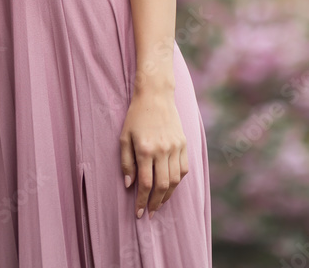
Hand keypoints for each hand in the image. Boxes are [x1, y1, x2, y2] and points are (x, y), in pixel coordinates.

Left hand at [119, 90, 187, 218]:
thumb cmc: (136, 116)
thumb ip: (126, 162)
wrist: (155, 95)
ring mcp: (175, 147)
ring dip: (167, 196)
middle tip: (150, 213)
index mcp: (145, 149)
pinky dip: (177, 181)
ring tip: (159, 203)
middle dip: (155, 203)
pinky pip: (183, 169)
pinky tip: (170, 186)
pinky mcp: (183, 144)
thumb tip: (129, 185)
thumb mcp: (124, 137)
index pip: (145, 184)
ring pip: (175, 180)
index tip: (138, 213)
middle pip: (162, 186)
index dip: (141, 201)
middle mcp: (162, 150)